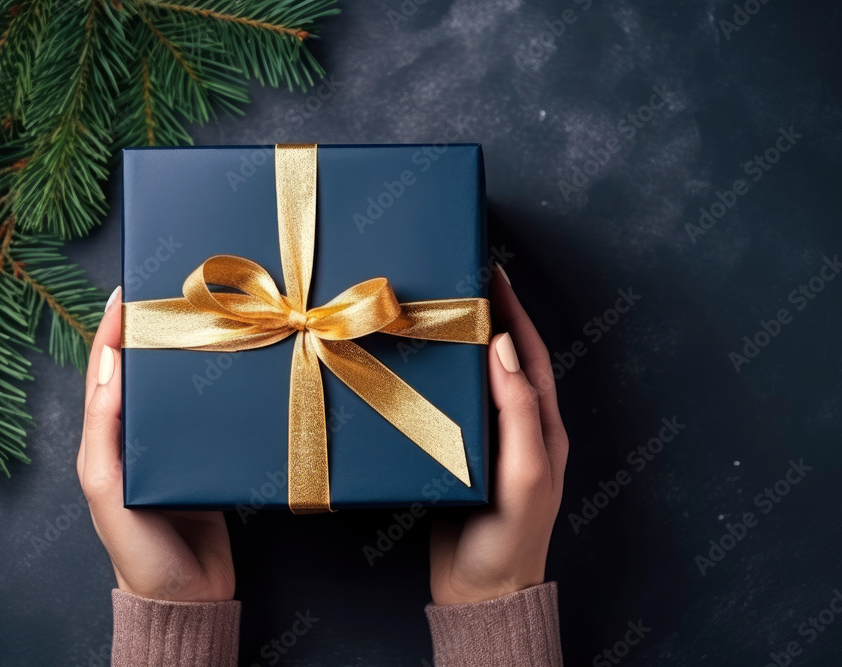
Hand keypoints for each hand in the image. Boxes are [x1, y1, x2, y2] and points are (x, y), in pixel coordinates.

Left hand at [76, 287, 234, 601]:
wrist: (188, 597)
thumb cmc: (140, 549)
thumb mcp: (109, 489)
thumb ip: (104, 431)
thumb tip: (111, 363)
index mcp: (107, 441)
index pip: (107, 373)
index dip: (112, 332)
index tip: (127, 292)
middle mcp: (139, 438)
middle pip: (145, 374)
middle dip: (153, 334)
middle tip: (172, 294)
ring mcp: (174, 448)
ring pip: (178, 390)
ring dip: (186, 356)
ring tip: (204, 319)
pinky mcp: (206, 460)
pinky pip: (209, 416)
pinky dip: (217, 388)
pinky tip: (234, 368)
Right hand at [430, 266, 568, 604]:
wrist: (479, 592)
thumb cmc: (510, 537)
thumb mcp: (524, 474)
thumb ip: (521, 412)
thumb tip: (504, 348)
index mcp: (542, 427)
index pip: (529, 356)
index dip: (515, 313)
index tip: (495, 274)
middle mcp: (517, 428)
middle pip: (504, 361)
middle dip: (489, 319)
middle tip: (459, 285)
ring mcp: (487, 443)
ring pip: (476, 382)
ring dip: (462, 347)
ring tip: (436, 315)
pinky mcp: (457, 458)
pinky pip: (451, 408)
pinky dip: (439, 381)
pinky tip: (418, 369)